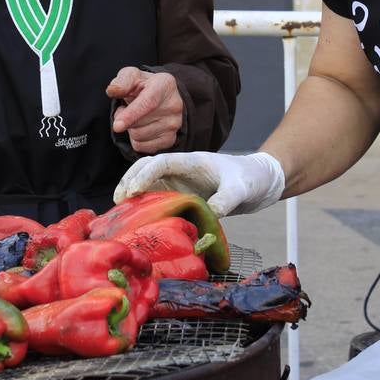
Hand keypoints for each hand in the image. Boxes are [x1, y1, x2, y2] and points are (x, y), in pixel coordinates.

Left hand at [106, 67, 183, 154]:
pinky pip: (142, 147)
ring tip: (135, 116)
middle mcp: (174, 105)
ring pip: (139, 136)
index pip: (148, 103)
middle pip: (139, 123)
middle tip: (127, 108)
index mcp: (165, 85)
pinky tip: (142, 127)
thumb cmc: (143, 86)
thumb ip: (122, 81)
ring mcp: (174, 124)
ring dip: (130, 128)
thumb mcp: (132, 76)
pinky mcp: (170, 139)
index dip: (131, 115)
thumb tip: (113, 90)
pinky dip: (136, 139)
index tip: (117, 126)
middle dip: (124, 118)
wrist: (161, 98)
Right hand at [112, 150, 284, 216]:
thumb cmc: (250, 178)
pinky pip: (159, 197)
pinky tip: (138, 218)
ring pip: (149, 182)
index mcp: (191, 161)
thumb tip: (210, 214)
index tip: (133, 192)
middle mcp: (181, 170)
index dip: (144, 175)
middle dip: (130, 180)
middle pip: (147, 168)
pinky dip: (145, 205)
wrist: (259, 182)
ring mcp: (181, 182)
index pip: (161, 162)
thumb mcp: (241, 188)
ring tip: (121, 211)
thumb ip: (226, 199)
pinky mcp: (182, 194)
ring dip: (133, 192)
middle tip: (119, 201)